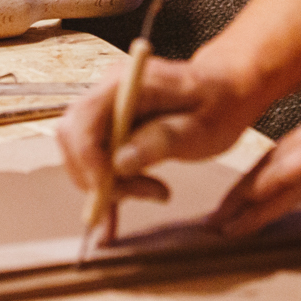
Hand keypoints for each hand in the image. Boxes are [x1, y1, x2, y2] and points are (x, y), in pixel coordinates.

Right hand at [56, 53, 263, 209]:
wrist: (226, 88)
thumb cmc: (219, 102)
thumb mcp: (203, 126)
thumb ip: (163, 140)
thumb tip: (120, 162)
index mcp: (128, 83)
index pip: (83, 119)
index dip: (88, 160)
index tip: (111, 189)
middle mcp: (109, 91)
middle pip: (74, 139)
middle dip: (97, 177)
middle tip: (144, 192)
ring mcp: (107, 107)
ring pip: (81, 154)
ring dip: (107, 183)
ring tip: (153, 190)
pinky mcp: (111, 126)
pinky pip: (93, 159)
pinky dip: (103, 187)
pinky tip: (115, 216)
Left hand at [209, 52, 300, 236]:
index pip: (297, 154)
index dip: (272, 177)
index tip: (253, 197)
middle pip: (276, 161)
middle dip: (247, 191)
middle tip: (222, 214)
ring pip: (274, 169)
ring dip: (246, 198)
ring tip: (223, 222)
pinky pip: (288, 173)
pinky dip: (265, 191)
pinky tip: (247, 207)